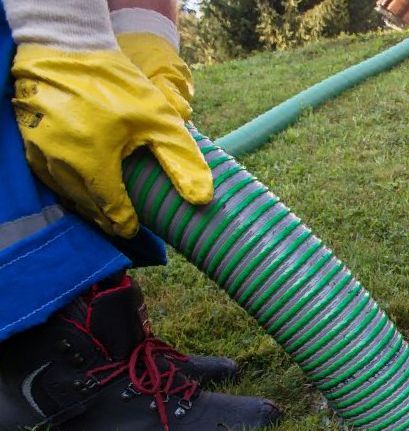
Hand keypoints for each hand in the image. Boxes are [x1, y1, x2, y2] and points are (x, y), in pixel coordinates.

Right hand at [11, 44, 213, 237]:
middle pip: (86, 206)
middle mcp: (60, 162)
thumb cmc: (116, 83)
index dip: (124, 223)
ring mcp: (39, 152)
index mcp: (93, 161)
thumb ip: (181, 160)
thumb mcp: (159, 119)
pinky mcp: (28, 141)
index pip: (110, 209)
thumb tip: (202, 199)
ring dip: (85, 205)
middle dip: (105, 219)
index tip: (134, 229)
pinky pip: (48, 176)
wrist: (66, 46)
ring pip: (65, 193)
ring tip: (104, 213)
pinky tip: (80, 188)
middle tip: (121, 226)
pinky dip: (66, 187)